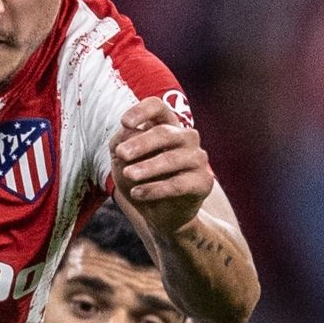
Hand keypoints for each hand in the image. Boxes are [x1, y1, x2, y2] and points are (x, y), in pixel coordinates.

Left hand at [110, 96, 213, 232]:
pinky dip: (155, 189)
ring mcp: (197, 158)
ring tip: (129, 175)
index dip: (141, 111)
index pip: (157, 107)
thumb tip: (124, 136)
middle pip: (164, 133)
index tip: (124, 123)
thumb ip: (120, 145)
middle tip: (121, 154)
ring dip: (148, 167)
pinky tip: (137, 193)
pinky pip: (179, 184)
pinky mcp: (203, 182)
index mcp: (166, 126)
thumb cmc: (141, 180)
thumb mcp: (122, 162)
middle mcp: (186, 138)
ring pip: (172, 158)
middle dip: (141, 143)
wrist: (161, 214)